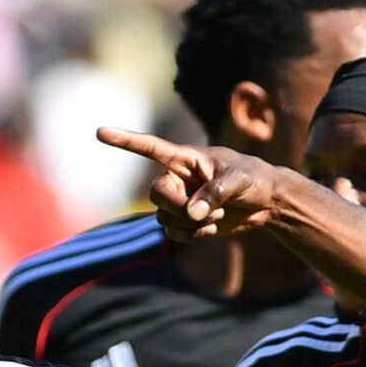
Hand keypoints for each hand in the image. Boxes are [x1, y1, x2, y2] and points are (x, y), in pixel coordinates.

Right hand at [97, 128, 286, 239]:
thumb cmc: (254, 179)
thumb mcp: (240, 181)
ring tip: (215, 218)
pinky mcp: (186, 220)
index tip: (99, 131)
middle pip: (155, 193)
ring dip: (189, 224)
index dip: (125, 140)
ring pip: (163, 217)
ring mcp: (180, 200)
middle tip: (204, 213)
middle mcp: (177, 177)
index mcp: (186, 158)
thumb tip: (192, 213)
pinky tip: (209, 231)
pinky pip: (172, 232)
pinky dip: (189, 236)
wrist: (266, 202)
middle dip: (176, 207)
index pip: (150, 147)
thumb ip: (215, 193)